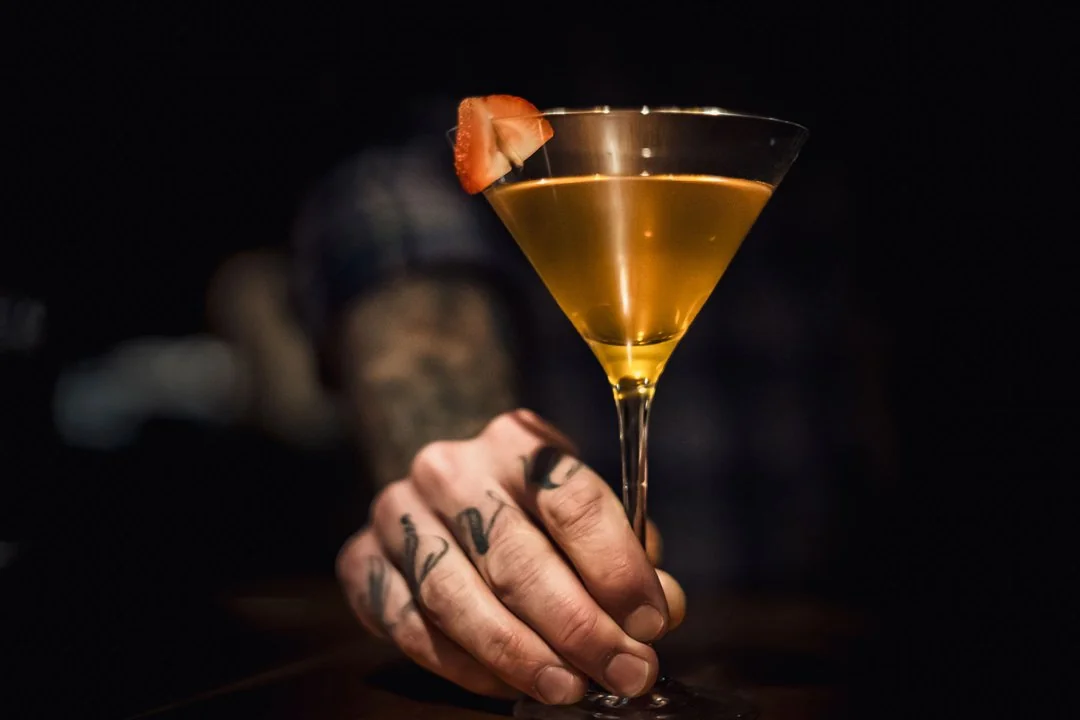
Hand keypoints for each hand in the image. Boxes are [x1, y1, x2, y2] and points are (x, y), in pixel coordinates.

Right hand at [336, 409, 685, 704]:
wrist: (447, 495)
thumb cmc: (534, 511)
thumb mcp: (588, 514)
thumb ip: (627, 557)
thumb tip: (662, 611)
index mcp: (516, 440)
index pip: (572, 500)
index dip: (616, 567)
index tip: (651, 622)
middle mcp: (449, 468)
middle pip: (516, 555)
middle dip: (578, 626)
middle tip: (623, 672)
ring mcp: (396, 512)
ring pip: (456, 596)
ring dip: (519, 653)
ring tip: (569, 688)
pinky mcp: (359, 559)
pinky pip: (410, 625)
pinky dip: (463, 665)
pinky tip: (509, 686)